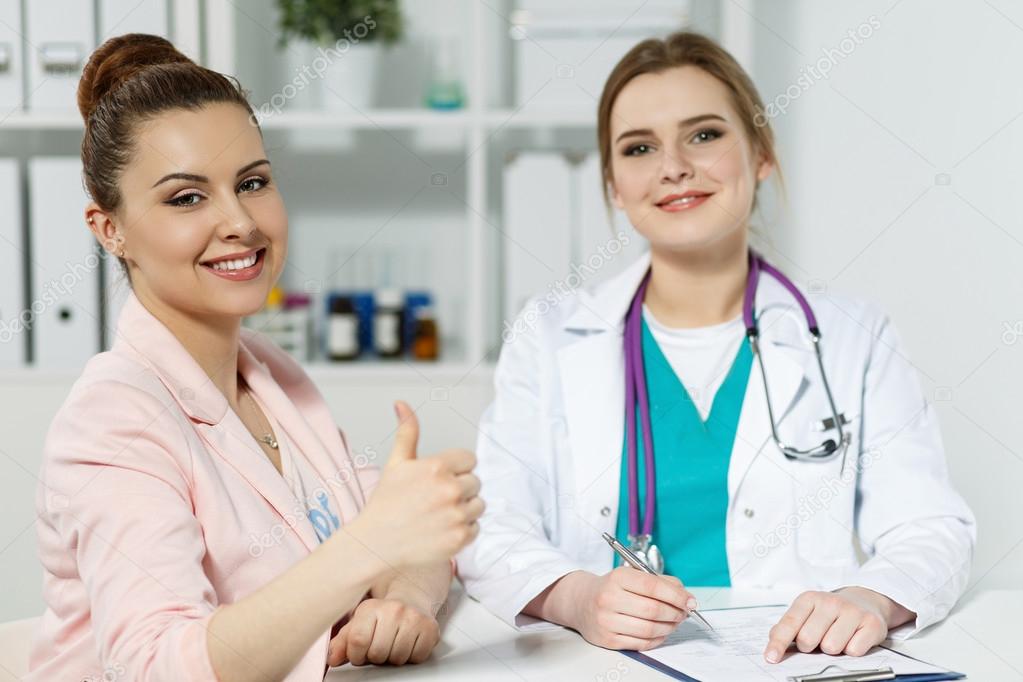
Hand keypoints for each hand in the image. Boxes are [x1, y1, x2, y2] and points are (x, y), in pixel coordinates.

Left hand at [327, 598, 439, 666]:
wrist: (412, 601)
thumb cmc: (382, 616)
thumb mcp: (359, 624)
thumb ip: (343, 641)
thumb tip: (333, 658)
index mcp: (370, 607)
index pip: (358, 641)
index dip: (356, 655)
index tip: (359, 654)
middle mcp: (394, 609)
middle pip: (378, 653)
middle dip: (376, 657)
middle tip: (379, 647)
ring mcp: (414, 618)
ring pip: (397, 658)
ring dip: (393, 657)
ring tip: (393, 644)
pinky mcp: (431, 628)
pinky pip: (417, 657)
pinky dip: (411, 656)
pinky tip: (408, 643)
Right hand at [345, 401, 483, 568]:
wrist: (376, 544)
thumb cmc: (386, 503)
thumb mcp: (396, 464)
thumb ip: (407, 432)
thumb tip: (401, 403)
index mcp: (437, 467)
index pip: (470, 459)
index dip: (455, 469)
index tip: (439, 480)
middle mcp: (449, 490)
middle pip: (475, 482)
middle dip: (459, 489)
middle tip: (435, 499)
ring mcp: (456, 516)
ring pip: (479, 505)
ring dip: (464, 509)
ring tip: (439, 514)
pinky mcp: (460, 538)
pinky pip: (476, 527)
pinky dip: (462, 530)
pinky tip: (441, 529)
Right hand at [561, 567, 696, 650]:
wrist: (580, 602)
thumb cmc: (611, 587)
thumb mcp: (631, 575)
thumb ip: (660, 582)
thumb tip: (685, 597)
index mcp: (618, 577)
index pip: (653, 587)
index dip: (677, 596)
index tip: (690, 601)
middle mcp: (609, 598)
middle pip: (653, 610)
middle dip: (675, 613)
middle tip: (683, 613)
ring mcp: (607, 621)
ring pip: (649, 629)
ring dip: (669, 627)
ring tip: (673, 622)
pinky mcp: (608, 639)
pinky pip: (641, 643)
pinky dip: (657, 639)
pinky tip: (661, 631)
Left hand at [764, 587, 908, 661]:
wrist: (865, 601)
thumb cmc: (831, 612)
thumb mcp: (807, 613)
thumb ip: (790, 627)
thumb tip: (774, 643)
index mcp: (809, 599)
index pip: (789, 624)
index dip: (779, 643)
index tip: (771, 657)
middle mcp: (830, 602)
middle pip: (808, 640)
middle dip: (811, 647)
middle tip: (819, 639)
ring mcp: (852, 611)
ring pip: (831, 647)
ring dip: (833, 649)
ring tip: (837, 637)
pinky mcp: (871, 624)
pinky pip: (854, 651)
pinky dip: (852, 650)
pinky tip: (853, 638)